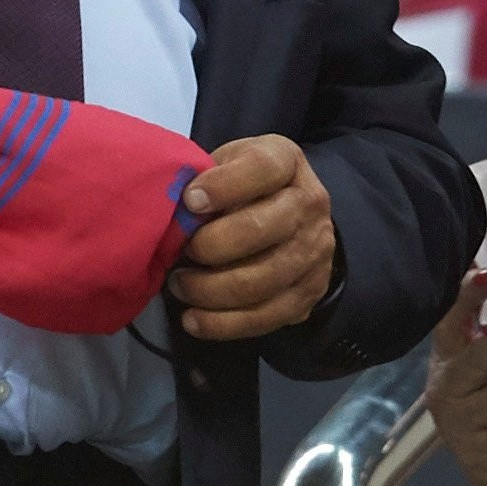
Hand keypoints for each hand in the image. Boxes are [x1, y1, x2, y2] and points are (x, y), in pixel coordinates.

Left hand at [168, 135, 336, 338]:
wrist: (293, 219)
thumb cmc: (243, 185)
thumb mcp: (226, 164)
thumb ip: (204, 177)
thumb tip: (171, 209)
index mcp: (287, 161)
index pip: (261, 168)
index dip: (223, 186)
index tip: (189, 201)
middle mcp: (310, 205)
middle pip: (261, 229)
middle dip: (210, 246)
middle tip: (179, 253)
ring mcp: (315, 253)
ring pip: (261, 280)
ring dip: (210, 289)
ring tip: (179, 286)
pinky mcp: (309, 295)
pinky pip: (265, 317)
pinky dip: (223, 324)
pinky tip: (193, 319)